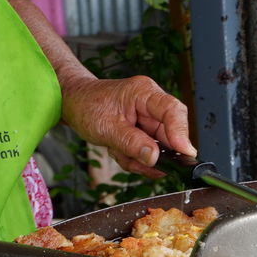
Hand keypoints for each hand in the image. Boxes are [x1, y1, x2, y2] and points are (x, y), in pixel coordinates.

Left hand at [60, 75, 195, 178]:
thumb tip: (155, 158)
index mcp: (145, 93)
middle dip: (154, 154)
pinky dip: (135, 159)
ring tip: (119, 152)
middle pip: (170, 135)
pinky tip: (120, 151)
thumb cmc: (86, 105)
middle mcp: (152, 105)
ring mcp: (150, 119)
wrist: (73, 102)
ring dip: (140, 159)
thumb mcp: (105, 127)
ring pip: (160, 148)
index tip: (183, 154)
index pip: (173, 111)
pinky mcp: (146, 131)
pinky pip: (150, 152)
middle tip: (136, 163)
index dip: (181, 133)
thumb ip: (132, 143)